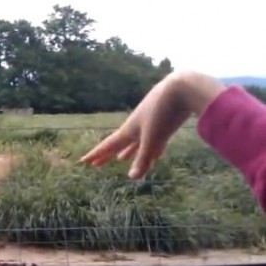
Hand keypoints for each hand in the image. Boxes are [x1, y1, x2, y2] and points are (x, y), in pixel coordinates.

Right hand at [79, 71, 225, 178]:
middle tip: (96, 163)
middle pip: (119, 144)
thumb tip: (132, 178)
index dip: (96, 154)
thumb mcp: (153, 138)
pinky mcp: (165, 121)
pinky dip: (151, 147)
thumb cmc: (163, 113)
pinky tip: (156, 153)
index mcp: (129, 130)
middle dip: (108, 154)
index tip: (84, 161)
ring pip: (136, 141)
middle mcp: (136, 126)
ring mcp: (150, 123)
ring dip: (129, 150)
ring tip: (121, 158)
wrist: (183, 88)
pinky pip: (153, 138)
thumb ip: (143, 158)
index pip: (108, 145)